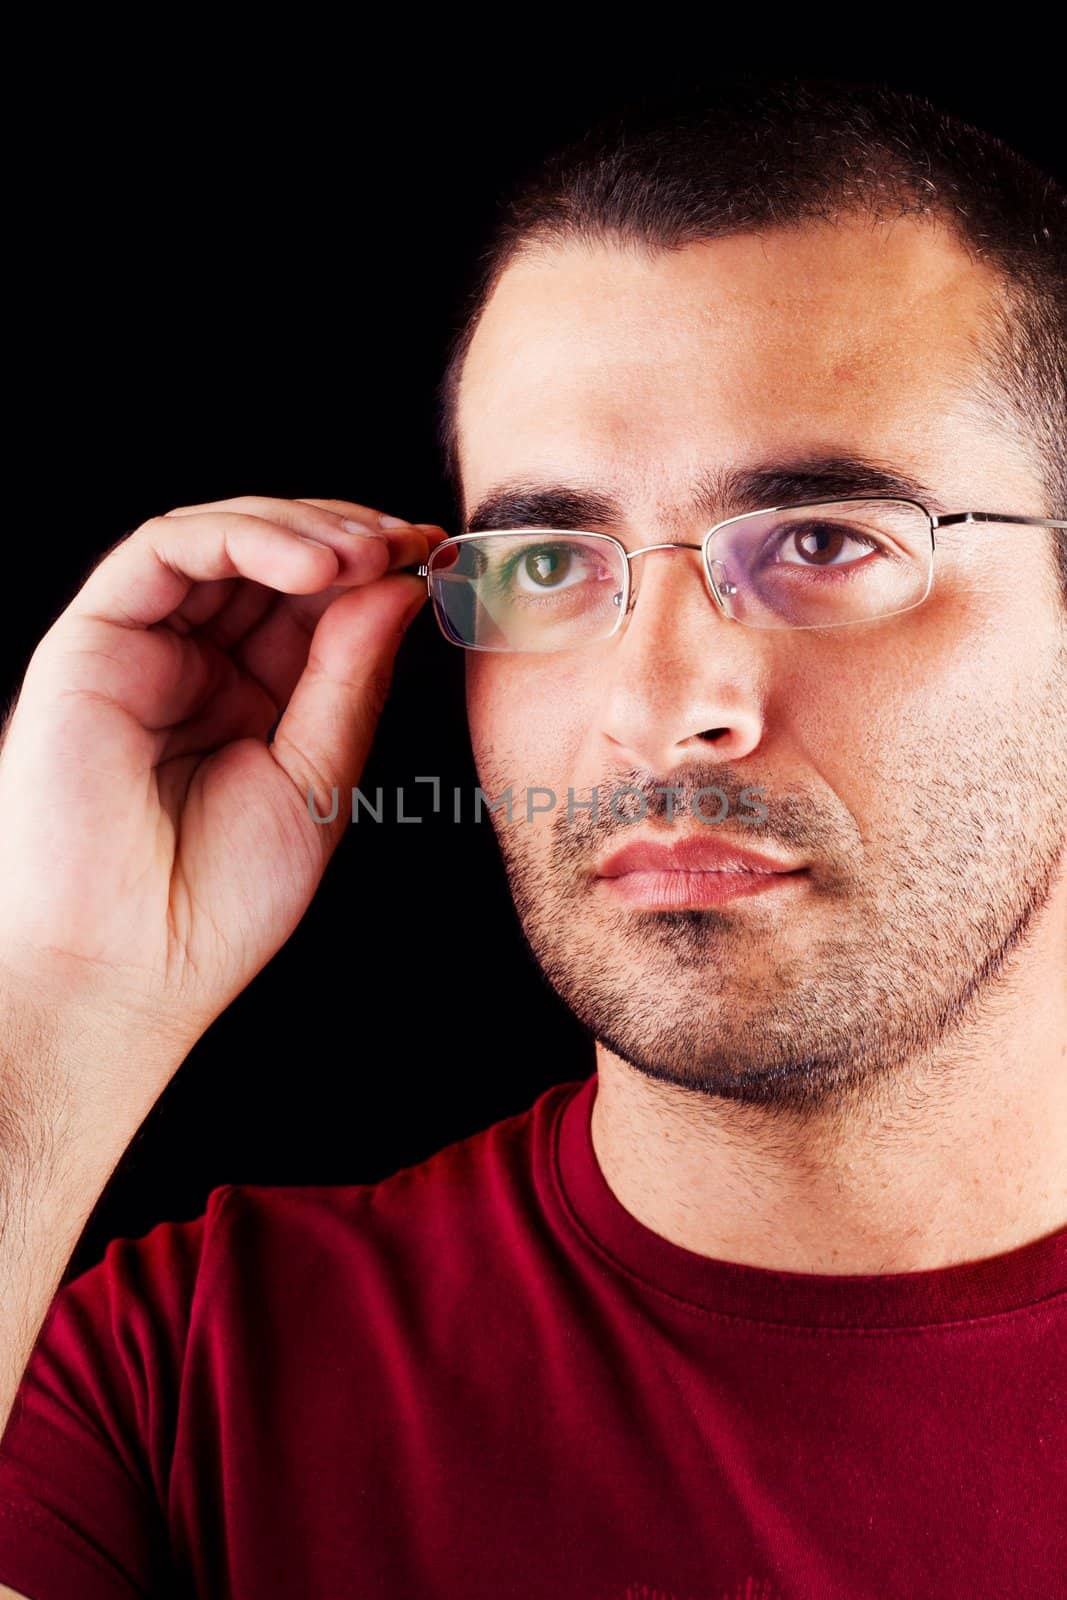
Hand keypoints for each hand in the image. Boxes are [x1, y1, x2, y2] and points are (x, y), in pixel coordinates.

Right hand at [0, 494, 445, 1081]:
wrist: (130, 970)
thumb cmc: (218, 900)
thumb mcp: (316, 779)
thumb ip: (350, 678)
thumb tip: (399, 586)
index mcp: (250, 701)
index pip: (314, 605)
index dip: (376, 570)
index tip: (438, 555)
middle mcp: (195, 665)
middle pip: (272, 560)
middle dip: (349, 538)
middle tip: (411, 542)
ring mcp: (143, 649)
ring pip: (221, 540)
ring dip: (305, 530)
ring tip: (369, 552)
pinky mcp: (92, 641)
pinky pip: (163, 551)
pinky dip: (241, 539)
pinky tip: (312, 565)